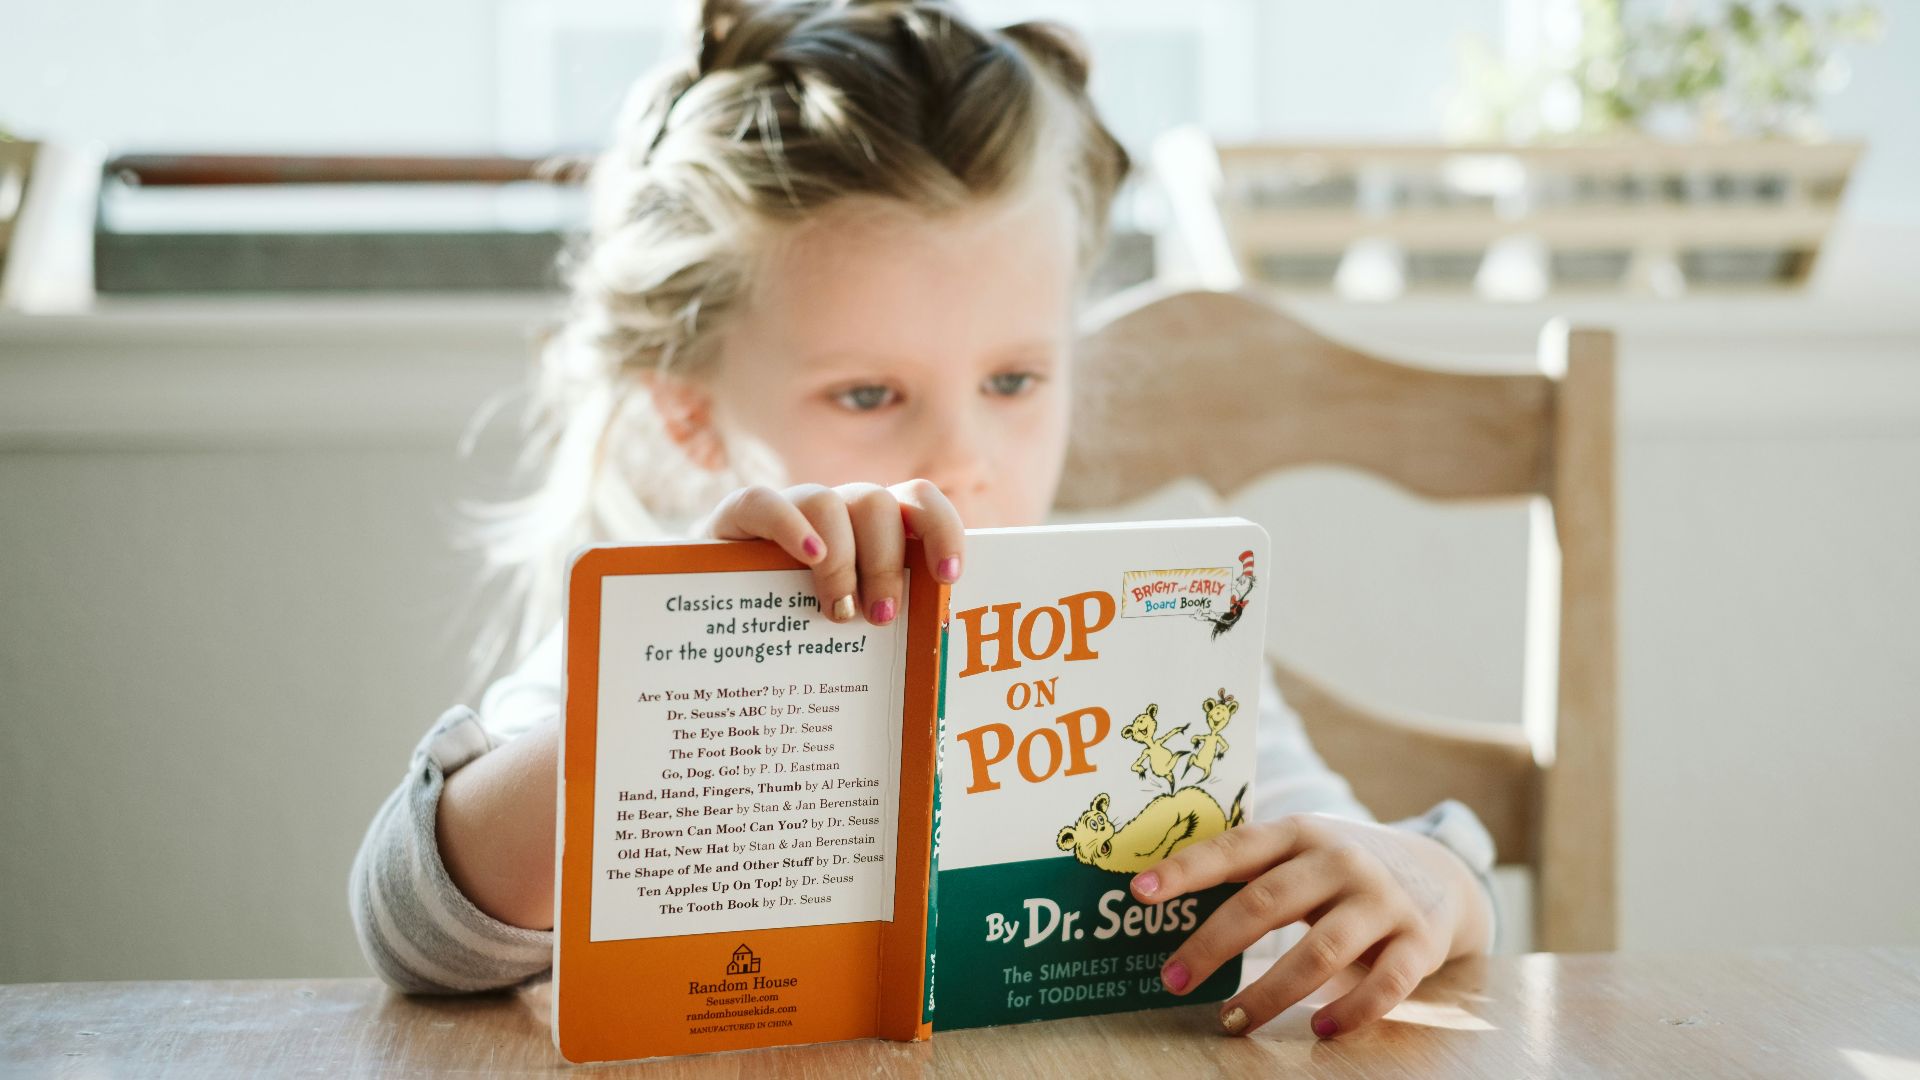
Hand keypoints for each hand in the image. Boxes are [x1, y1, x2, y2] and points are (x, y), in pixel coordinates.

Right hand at [694, 480, 963, 624]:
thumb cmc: (794, 632)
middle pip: (878, 504)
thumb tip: (932, 673)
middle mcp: (837, 511)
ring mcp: (789, 509)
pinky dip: (791, 526)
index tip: (949, 576)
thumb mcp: (845, 629)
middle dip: (888, 563)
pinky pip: (766, 502)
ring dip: (844, 560)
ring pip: (831, 502)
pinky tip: (809, 558)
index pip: (918, 502)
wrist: (712, 620)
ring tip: (838, 612)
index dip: (941, 530)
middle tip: (881, 617)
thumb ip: (882, 627)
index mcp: (872, 530)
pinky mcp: (739, 516)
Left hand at [1131, 813, 1491, 1038]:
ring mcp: (1382, 901)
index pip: (1235, 848)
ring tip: (1232, 1022)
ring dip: (1269, 993)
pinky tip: (1319, 1031)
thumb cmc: (1340, 870)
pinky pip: (1385, 985)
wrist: (1439, 872)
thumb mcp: (1300, 852)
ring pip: (1320, 951)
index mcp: (1299, 833)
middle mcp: (1340, 861)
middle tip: (1172, 980)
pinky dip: (1350, 1011)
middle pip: (1267, 902)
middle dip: (1213, 944)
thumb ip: (1248, 871)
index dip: (1186, 868)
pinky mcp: (1419, 941)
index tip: (1140, 891)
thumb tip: (1161, 903)